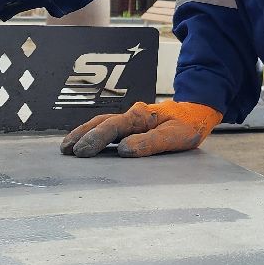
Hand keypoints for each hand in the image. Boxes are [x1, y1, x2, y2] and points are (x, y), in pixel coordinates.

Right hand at [61, 101, 222, 157]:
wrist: (197, 113)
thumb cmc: (188, 126)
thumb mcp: (176, 136)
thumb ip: (152, 142)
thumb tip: (124, 150)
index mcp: (140, 116)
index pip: (113, 127)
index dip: (97, 139)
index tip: (83, 152)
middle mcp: (131, 115)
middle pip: (101, 123)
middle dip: (82, 136)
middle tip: (67, 151)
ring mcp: (129, 119)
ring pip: (100, 123)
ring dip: (82, 134)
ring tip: (66, 148)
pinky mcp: (130, 125)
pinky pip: (106, 127)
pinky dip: (91, 134)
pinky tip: (82, 143)